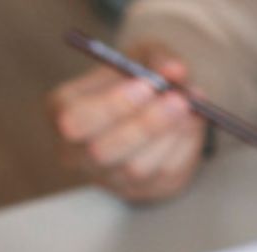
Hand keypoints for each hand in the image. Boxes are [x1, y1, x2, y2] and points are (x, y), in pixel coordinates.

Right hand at [47, 44, 206, 202]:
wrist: (148, 109)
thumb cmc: (134, 79)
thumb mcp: (140, 56)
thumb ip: (156, 58)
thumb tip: (175, 70)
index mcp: (62, 113)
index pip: (76, 121)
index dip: (113, 105)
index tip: (147, 84)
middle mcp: (78, 154)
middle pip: (104, 151)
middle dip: (146, 124)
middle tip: (179, 99)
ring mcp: (110, 178)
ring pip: (139, 168)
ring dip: (171, 135)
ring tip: (190, 104)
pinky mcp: (143, 191)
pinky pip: (166, 174)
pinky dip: (186, 146)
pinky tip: (194, 121)